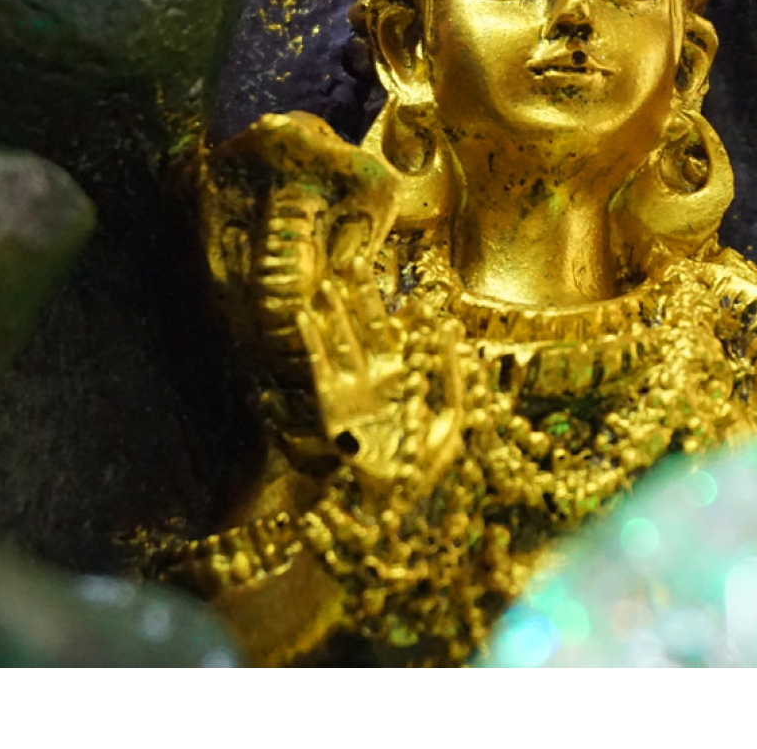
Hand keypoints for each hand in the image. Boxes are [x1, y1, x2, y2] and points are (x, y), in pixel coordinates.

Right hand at [295, 256, 463, 494]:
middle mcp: (375, 373)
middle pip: (364, 324)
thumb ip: (453, 371)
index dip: (395, 306)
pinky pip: (319, 363)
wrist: (396, 497)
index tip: (399, 283)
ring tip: (325, 282)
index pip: (396, 330)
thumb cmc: (427, 461)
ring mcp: (351, 386)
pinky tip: (303, 315)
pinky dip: (312, 339)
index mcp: (403, 373)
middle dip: (358, 294)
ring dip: (333, 311)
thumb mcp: (453, 414)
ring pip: (341, 338)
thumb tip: (449, 326)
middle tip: (352, 260)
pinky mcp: (330, 402)